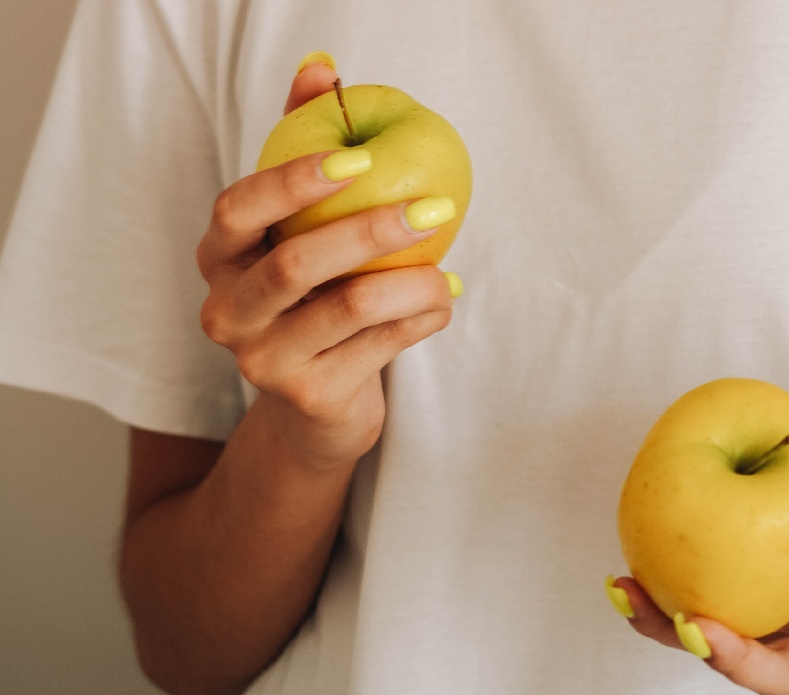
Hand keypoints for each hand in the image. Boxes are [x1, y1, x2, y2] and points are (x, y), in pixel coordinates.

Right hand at [196, 59, 458, 471]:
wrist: (314, 409)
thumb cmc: (311, 300)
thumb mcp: (300, 229)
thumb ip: (301, 147)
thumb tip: (322, 69)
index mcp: (218, 259)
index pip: (236, 209)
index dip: (294, 181)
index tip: (360, 159)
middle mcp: (227, 311)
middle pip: (298, 263)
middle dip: (373, 230)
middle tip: (435, 207)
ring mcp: (264, 360)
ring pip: (352, 307)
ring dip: (415, 282)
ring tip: (447, 272)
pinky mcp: (310, 396)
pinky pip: (384, 346)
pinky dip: (424, 318)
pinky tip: (442, 302)